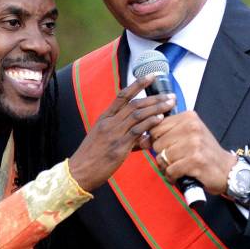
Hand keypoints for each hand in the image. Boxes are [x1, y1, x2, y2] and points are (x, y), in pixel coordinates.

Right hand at [67, 74, 174, 190]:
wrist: (79, 172)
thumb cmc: (92, 158)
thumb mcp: (105, 141)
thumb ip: (126, 136)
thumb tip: (144, 138)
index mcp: (104, 118)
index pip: (122, 96)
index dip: (138, 84)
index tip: (151, 76)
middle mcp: (109, 123)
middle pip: (135, 104)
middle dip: (154, 98)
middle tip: (170, 96)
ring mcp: (113, 134)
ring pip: (137, 115)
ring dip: (156, 108)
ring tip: (170, 104)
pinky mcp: (118, 147)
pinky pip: (136, 131)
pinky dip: (149, 123)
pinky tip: (160, 119)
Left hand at [148, 112, 235, 195]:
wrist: (227, 170)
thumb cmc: (205, 154)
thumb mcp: (188, 136)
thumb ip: (166, 134)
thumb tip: (141, 140)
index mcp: (189, 117)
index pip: (156, 127)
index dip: (156, 141)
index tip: (166, 147)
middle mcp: (192, 127)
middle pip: (158, 143)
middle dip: (162, 155)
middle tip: (176, 160)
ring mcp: (194, 144)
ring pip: (163, 158)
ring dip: (167, 168)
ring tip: (179, 168)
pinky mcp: (195, 161)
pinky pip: (170, 170)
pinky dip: (172, 177)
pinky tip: (180, 176)